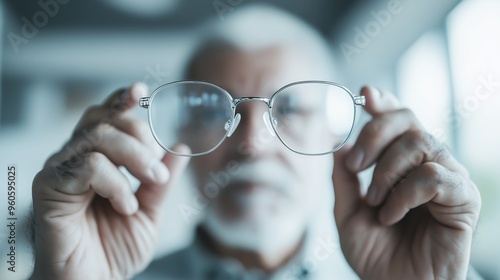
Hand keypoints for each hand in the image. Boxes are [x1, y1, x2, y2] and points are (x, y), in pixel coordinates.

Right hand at [31, 84, 189, 279]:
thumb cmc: (113, 249)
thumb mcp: (150, 212)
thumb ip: (161, 180)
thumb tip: (179, 147)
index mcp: (98, 159)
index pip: (106, 117)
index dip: (121, 100)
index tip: (141, 91)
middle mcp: (76, 159)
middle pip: (104, 119)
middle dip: (140, 135)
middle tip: (157, 170)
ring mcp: (61, 171)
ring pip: (98, 137)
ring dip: (134, 157)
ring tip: (149, 183)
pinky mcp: (49, 187)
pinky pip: (88, 165)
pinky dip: (115, 182)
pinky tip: (124, 205)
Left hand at [332, 87, 480, 279]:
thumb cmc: (376, 253)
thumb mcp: (347, 214)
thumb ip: (344, 180)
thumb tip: (339, 145)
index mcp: (401, 163)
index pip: (398, 120)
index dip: (385, 102)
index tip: (366, 94)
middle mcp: (427, 164)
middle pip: (408, 120)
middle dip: (374, 135)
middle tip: (355, 166)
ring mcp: (447, 179)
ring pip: (420, 143)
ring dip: (386, 172)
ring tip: (375, 203)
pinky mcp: (462, 199)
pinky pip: (433, 177)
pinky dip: (404, 194)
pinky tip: (392, 216)